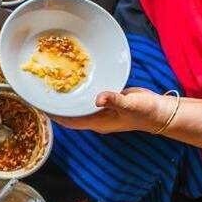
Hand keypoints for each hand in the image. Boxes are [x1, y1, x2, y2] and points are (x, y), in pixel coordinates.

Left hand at [52, 87, 173, 134]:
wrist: (159, 110)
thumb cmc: (145, 111)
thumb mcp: (130, 104)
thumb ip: (114, 100)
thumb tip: (98, 99)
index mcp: (97, 122)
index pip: (70, 121)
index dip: (55, 115)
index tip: (41, 106)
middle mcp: (96, 118)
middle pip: (71, 113)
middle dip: (58, 105)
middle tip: (42, 90)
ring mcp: (101, 110)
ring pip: (79, 105)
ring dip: (68, 97)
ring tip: (53, 83)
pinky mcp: (106, 101)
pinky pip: (89, 97)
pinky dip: (81, 91)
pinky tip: (75, 78)